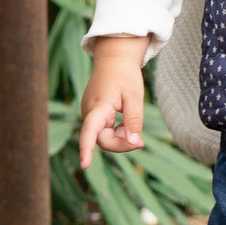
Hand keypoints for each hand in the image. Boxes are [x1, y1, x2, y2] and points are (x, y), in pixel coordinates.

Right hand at [77, 38, 151, 168]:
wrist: (114, 59)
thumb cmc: (125, 76)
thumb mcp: (135, 97)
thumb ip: (134, 121)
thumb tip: (133, 143)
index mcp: (99, 106)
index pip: (91, 130)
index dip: (87, 148)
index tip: (85, 165)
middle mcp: (89, 112)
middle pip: (103, 140)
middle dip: (121, 143)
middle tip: (141, 141)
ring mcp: (89, 114)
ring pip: (103, 137)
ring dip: (119, 137)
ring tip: (131, 122)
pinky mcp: (92, 115)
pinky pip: (103, 131)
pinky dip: (116, 132)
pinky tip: (124, 122)